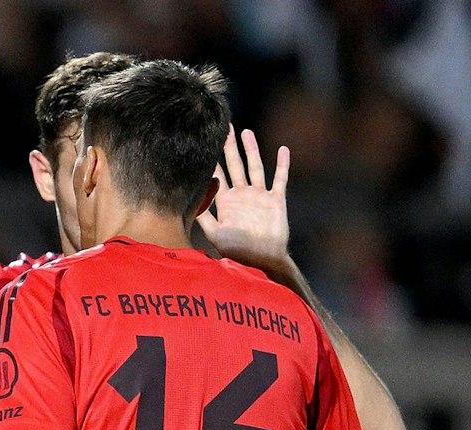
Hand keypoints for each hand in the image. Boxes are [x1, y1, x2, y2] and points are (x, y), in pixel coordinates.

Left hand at [197, 129, 291, 276]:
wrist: (261, 260)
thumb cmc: (237, 251)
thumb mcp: (215, 233)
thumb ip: (204, 217)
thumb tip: (188, 202)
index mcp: (227, 202)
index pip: (217, 176)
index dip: (211, 160)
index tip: (204, 143)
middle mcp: (242, 195)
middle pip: (235, 165)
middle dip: (229, 148)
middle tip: (225, 128)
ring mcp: (259, 196)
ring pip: (255, 167)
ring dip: (251, 150)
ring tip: (246, 132)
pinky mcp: (275, 199)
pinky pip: (280, 179)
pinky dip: (282, 165)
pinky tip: (282, 150)